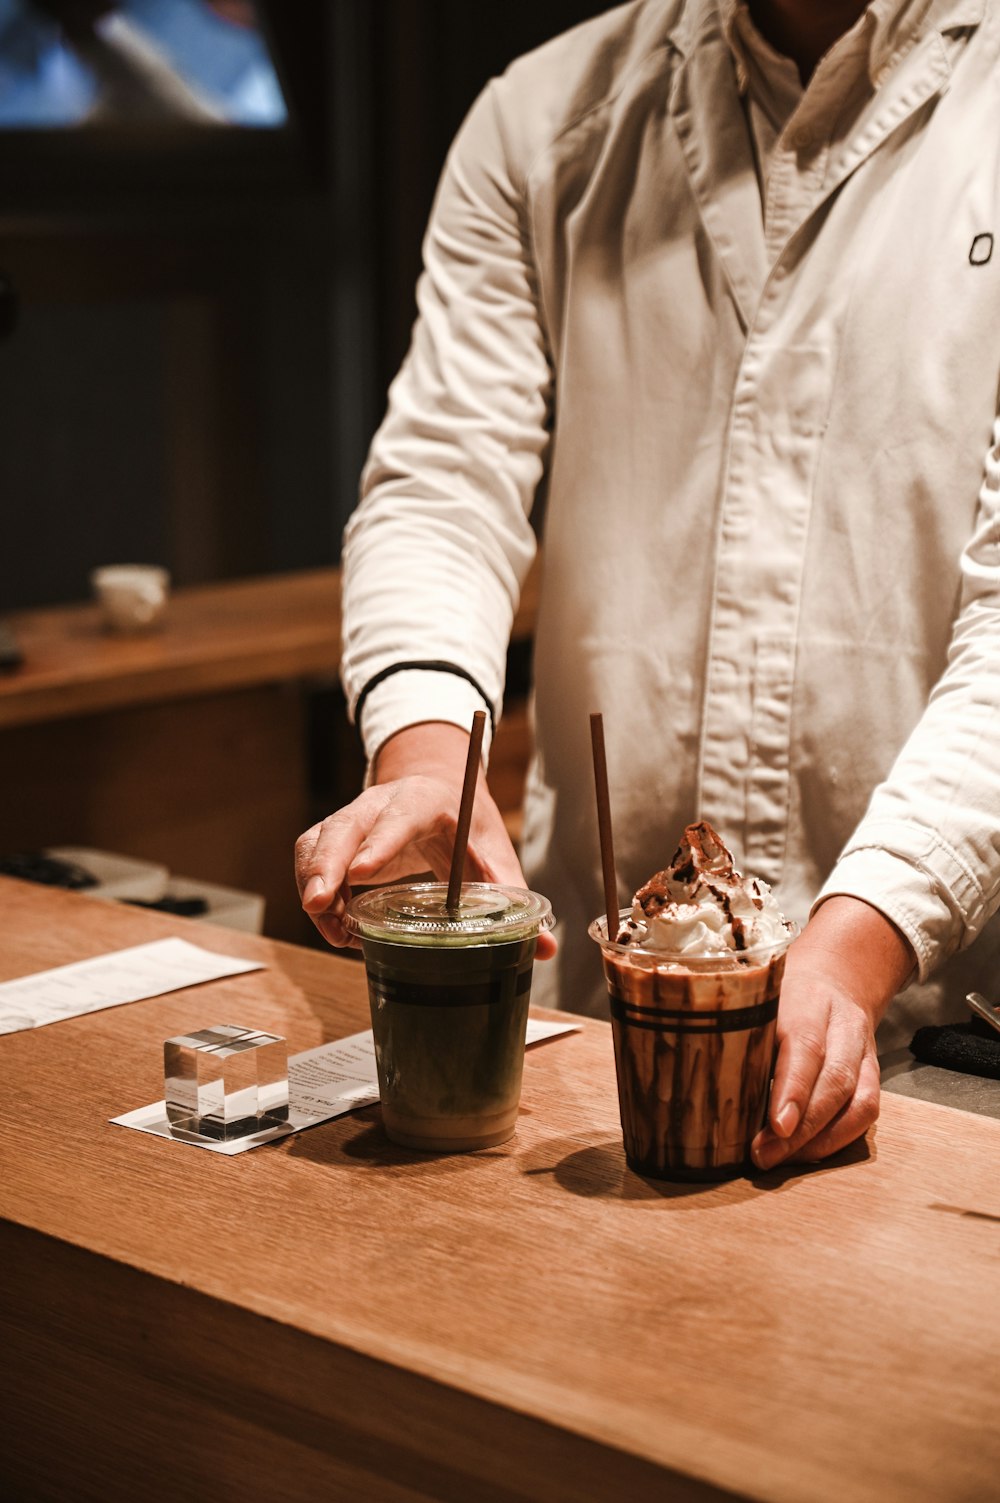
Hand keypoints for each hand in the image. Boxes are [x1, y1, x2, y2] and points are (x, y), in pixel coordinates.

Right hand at [295, 721, 556, 958]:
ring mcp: (352, 818)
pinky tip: (333, 925)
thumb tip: (546, 946)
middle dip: (326, 867)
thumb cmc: (464, 821)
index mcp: (422, 801)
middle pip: (342, 829)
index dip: (380, 843)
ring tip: (332, 929)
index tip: (362, 871)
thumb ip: (511, 892)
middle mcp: (378, 803)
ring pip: (317, 843)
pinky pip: (311, 859)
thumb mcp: (492, 849)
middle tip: (320, 905)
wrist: (437, 786)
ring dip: (315, 885)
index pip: (397, 817)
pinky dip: (315, 893)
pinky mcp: (335, 837)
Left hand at [751, 896, 914, 1169]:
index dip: (792, 1089)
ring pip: (858, 1100)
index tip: (776, 1125)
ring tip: (782, 1159)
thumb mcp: (757, 995)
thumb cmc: (781, 991)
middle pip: (833, 1080)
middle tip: (764, 1155)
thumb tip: (693, 1083)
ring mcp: (863, 1049)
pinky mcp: (873, 1070)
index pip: (805, 1046)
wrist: (836, 972)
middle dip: (801, 1127)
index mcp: (807, 1000)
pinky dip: (840, 1137)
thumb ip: (738, 1029)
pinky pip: (867, 1110)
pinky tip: (807, 1152)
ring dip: (820, 1139)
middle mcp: (842, 1024)